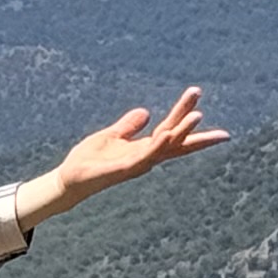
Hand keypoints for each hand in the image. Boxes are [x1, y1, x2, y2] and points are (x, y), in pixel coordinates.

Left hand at [18, 90, 226, 228]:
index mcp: (144, 147)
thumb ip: (129, 125)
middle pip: (175, 138)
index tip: (199, 98)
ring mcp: (137, 163)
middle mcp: (146, 156)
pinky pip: (145, 156)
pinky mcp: (124, 168)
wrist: (70, 179)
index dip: (186, 116)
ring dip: (182, 131)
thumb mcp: (112, 136)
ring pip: (166, 146)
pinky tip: (167, 134)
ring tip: (197, 115)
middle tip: (206, 108)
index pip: (171, 129)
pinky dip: (157, 146)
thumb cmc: (90, 160)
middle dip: (192, 124)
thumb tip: (146, 111)